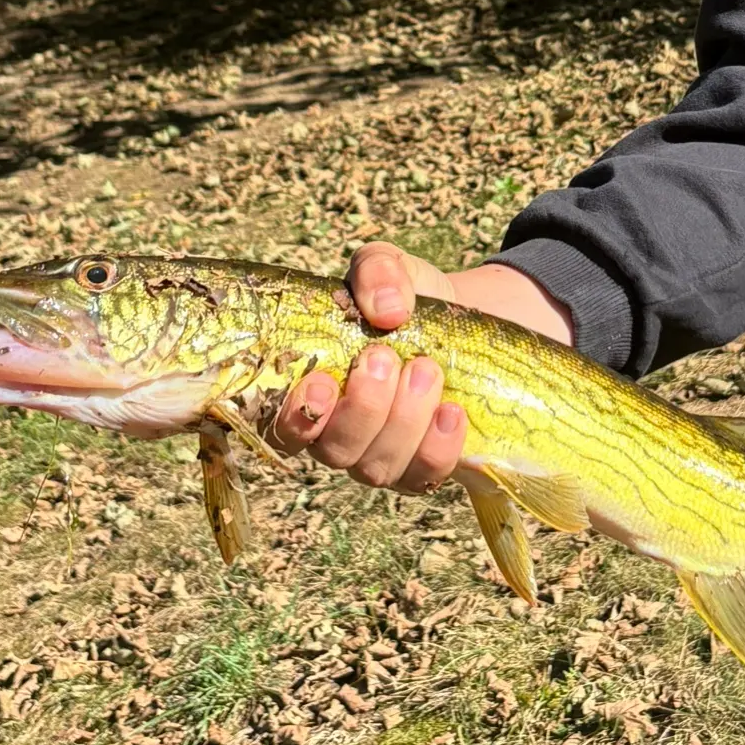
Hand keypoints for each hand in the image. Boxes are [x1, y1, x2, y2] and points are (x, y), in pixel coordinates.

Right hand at [272, 242, 573, 493]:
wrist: (460, 319)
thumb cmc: (404, 299)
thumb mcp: (388, 267)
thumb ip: (377, 272)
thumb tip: (388, 311)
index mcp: (311, 392)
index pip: (284, 427)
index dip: (299, 416)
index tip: (325, 381)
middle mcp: (339, 435)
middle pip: (336, 451)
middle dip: (363, 408)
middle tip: (385, 357)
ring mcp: (382, 457)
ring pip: (379, 467)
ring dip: (403, 420)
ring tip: (426, 370)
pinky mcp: (424, 466)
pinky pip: (425, 477)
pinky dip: (438, 447)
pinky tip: (451, 412)